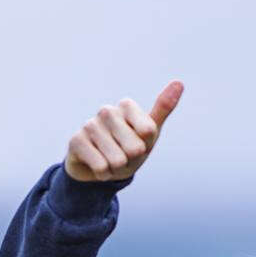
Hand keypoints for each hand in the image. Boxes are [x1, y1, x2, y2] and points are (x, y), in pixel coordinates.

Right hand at [63, 80, 183, 181]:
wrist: (100, 169)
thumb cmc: (128, 148)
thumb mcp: (149, 133)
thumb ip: (163, 108)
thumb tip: (179, 82)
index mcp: (126, 105)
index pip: (148, 131)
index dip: (146, 145)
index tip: (137, 142)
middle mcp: (107, 111)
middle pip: (135, 148)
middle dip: (131, 160)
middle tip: (123, 155)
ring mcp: (90, 125)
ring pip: (117, 159)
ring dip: (117, 168)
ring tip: (110, 161)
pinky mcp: (76, 141)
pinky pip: (101, 166)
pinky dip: (103, 174)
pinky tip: (97, 166)